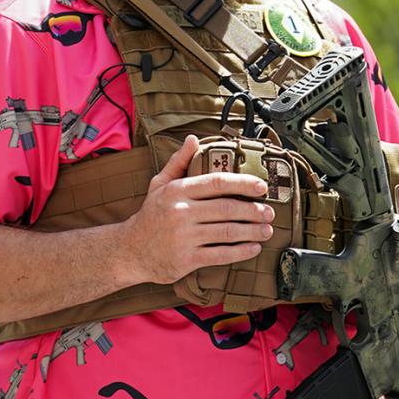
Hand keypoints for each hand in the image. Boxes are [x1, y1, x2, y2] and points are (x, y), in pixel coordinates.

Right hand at [124, 136, 272, 285]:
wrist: (130, 250)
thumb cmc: (150, 215)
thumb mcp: (159, 185)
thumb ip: (178, 162)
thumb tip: (193, 139)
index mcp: (176, 191)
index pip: (216, 182)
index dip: (244, 183)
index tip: (262, 187)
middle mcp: (180, 212)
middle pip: (228, 208)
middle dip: (255, 211)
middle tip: (269, 212)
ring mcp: (183, 236)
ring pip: (228, 232)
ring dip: (253, 231)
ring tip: (266, 230)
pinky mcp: (187, 258)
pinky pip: (222, 254)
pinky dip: (242, 251)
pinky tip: (253, 247)